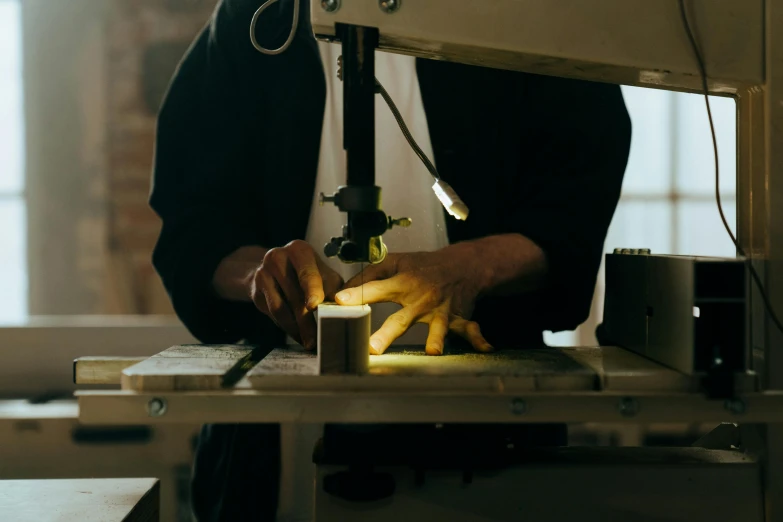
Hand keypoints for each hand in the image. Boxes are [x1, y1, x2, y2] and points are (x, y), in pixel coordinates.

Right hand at [250, 240, 342, 348]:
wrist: (274, 269)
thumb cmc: (307, 273)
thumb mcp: (323, 274)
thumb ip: (333, 287)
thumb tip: (344, 306)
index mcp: (299, 250)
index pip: (306, 272)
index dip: (312, 290)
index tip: (316, 306)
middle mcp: (278, 257)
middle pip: (293, 293)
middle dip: (306, 320)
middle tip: (315, 338)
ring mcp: (263, 272)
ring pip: (280, 307)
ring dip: (295, 328)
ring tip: (308, 341)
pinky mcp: (255, 289)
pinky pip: (271, 312)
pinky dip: (285, 327)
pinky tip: (296, 335)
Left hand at [335, 244, 492, 355]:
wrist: (462, 264)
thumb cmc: (424, 265)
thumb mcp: (395, 261)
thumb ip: (369, 275)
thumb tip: (343, 289)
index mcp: (402, 283)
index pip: (376, 289)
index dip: (357, 294)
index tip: (339, 302)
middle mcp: (421, 299)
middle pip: (402, 318)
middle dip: (387, 333)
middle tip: (373, 348)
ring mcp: (440, 310)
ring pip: (437, 327)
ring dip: (436, 339)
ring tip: (433, 352)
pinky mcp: (457, 318)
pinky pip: (470, 329)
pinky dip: (478, 338)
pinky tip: (486, 348)